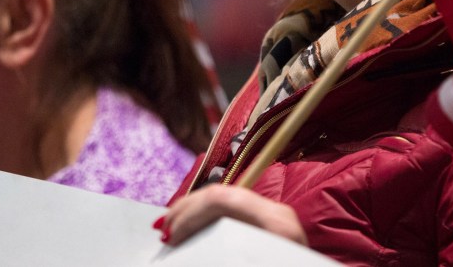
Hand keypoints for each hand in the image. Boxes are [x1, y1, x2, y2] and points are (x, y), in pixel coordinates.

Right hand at [156, 184, 305, 246]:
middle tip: (163, 231)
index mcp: (276, 223)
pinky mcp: (275, 226)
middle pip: (221, 194)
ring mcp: (278, 217)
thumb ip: (220, 251)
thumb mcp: (254, 260)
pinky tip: (193, 230)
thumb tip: (181, 241)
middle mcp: (279, 213)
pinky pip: (236, 212)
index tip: (169, 237)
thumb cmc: (290, 266)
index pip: (221, 199)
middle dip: (186, 209)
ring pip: (227, 199)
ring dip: (195, 211)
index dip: (189, 214)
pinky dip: (211, 218)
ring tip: (171, 228)